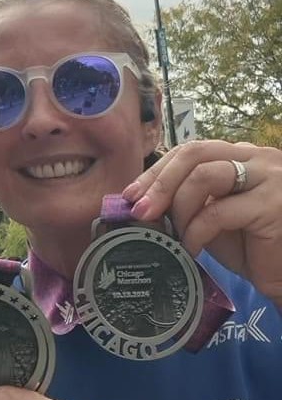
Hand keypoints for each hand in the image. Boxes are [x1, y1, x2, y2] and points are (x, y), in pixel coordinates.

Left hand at [123, 140, 281, 306]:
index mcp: (241, 155)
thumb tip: (140, 203)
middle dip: (160, 183)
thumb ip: (187, 203)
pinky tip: (191, 249)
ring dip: (178, 207)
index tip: (132, 196)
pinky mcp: (272, 204)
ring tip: (173, 233)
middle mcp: (257, 157)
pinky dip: (195, 232)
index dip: (157, 171)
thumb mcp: (211, 217)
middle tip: (141, 212)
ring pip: (205, 176)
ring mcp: (267, 177)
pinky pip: (217, 212)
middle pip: (194, 153)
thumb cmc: (251, 246)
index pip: (191, 150)